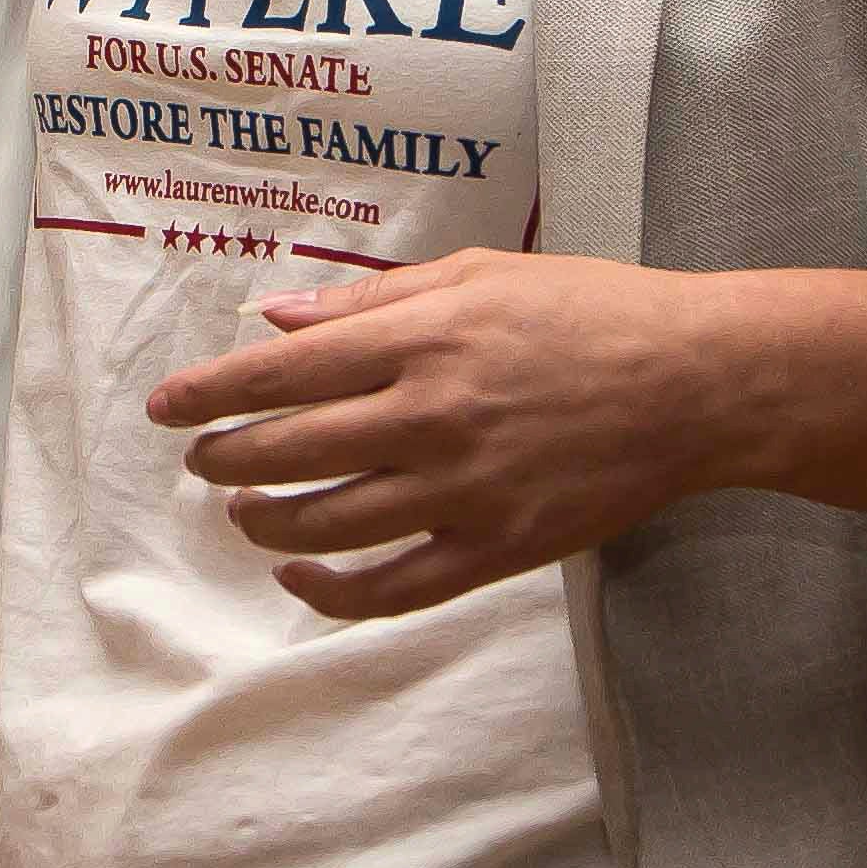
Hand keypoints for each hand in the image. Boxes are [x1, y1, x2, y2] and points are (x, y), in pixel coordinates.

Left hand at [149, 250, 723, 622]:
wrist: (697, 384)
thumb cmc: (593, 313)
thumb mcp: (481, 276)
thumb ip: (372, 302)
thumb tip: (276, 317)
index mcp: (426, 338)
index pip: (283, 371)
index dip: (211, 393)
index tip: (168, 408)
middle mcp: (433, 416)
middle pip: (289, 450)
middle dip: (227, 458)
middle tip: (206, 458)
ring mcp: (464, 490)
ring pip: (326, 523)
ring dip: (264, 522)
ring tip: (245, 511)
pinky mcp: (496, 549)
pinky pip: (390, 589)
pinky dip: (328, 591)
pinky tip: (299, 575)